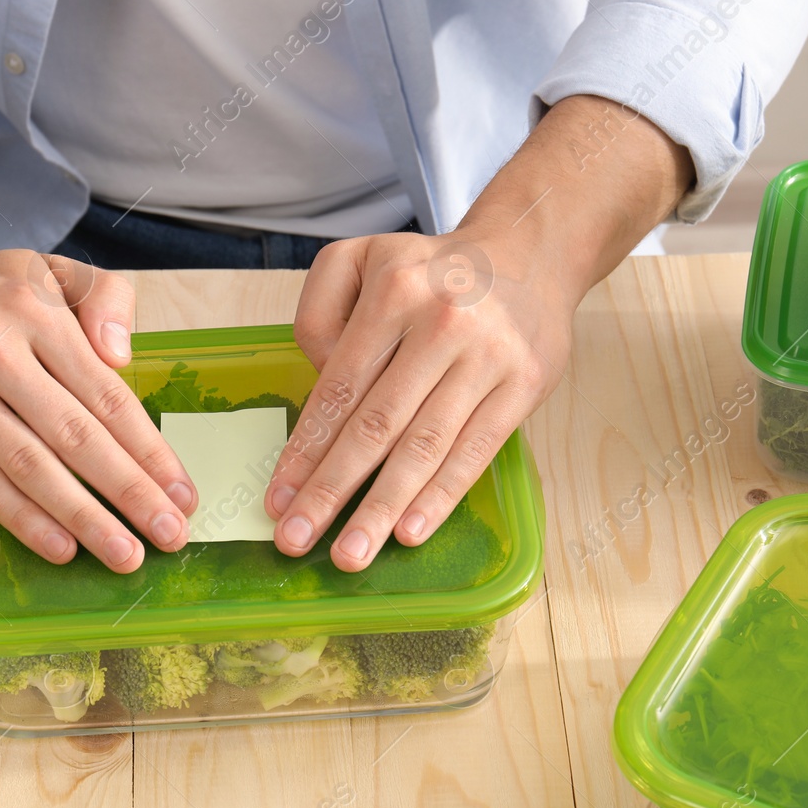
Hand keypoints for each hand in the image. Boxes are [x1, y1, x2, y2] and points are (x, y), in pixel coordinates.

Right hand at [0, 249, 197, 572]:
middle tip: (170, 535)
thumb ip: (102, 296)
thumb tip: (122, 357)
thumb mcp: (43, 270)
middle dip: (130, 491)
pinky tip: (61, 547)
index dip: (149, 449)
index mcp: (34, 310)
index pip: (105, 393)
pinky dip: (22, 518)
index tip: (183, 492)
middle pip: (74, 434)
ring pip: (28, 464)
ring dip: (83, 517)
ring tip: (125, 554)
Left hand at [265, 230, 571, 570]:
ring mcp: (487, 356)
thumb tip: (319, 391)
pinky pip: (475, 450)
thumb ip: (320, 315)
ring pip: (424, 446)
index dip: (305, 450)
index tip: (278, 498)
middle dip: (331, 490)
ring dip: (381, 508)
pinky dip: (441, 496)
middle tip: (296, 540)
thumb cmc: (429, 272)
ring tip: (349, 553)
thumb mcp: (360, 258)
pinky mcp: (523, 384)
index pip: (339, 388)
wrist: (530, 253)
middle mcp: (441, 323)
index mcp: (393, 292)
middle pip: (376, 425)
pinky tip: (409, 531)